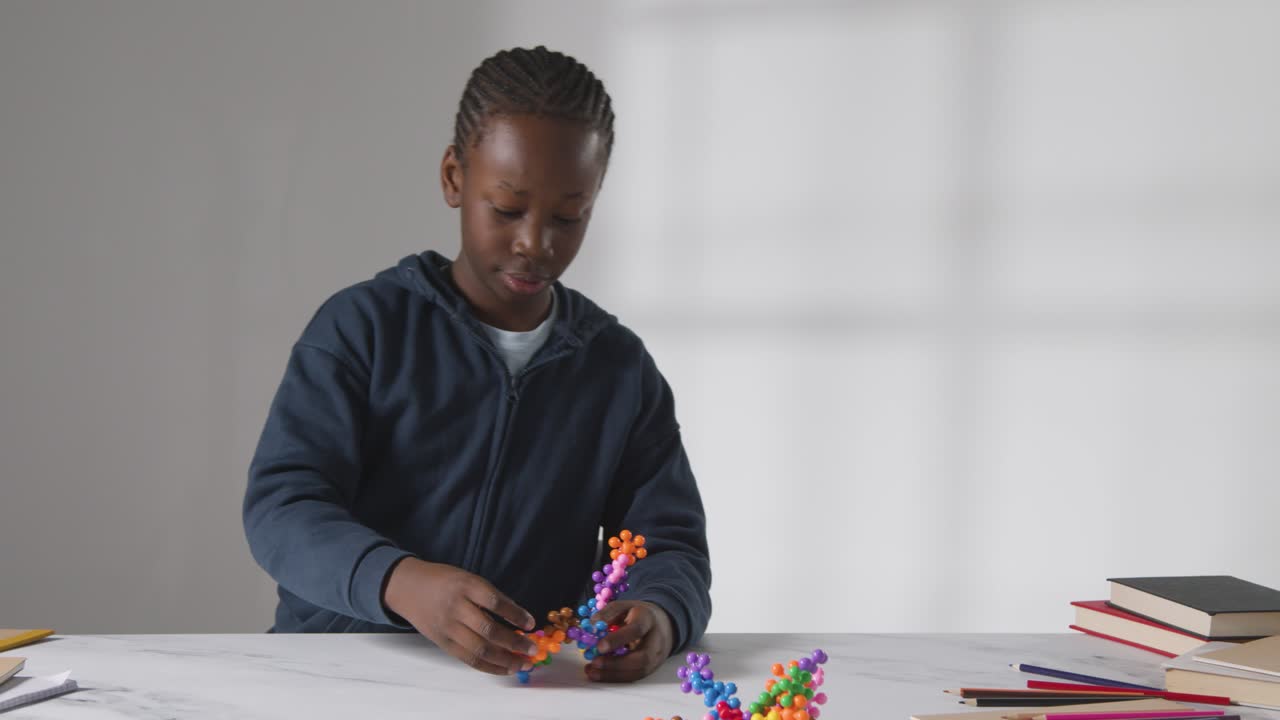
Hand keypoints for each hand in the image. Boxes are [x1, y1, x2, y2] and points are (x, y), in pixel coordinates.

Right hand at [383, 557, 537, 674]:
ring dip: (505, 660)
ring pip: (479, 649)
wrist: (409, 588)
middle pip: (489, 630)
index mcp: (465, 586)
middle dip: (514, 643)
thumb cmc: (444, 581)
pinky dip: (489, 666)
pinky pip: (468, 659)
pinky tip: (505, 668)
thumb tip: (518, 618)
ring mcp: (448, 628)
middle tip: (532, 650)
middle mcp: (456, 607)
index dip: (515, 614)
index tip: (531, 623)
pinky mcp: (442, 643)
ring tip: (523, 663)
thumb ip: (489, 596)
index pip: (494, 602)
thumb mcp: (467, 578)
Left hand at [585, 600, 674, 681]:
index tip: (599, 647)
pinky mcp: (651, 669)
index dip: (618, 639)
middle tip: (595, 663)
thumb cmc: (637, 615)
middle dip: (616, 664)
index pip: (636, 630)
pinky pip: (634, 677)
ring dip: (613, 674)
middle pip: (642, 657)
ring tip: (592, 671)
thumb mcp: (624, 606)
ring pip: (638, 671)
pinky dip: (615, 678)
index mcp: (648, 619)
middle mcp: (656, 641)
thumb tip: (592, 625)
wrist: (661, 625)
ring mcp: (656, 658)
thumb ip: (608, 613)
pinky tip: (598, 674)